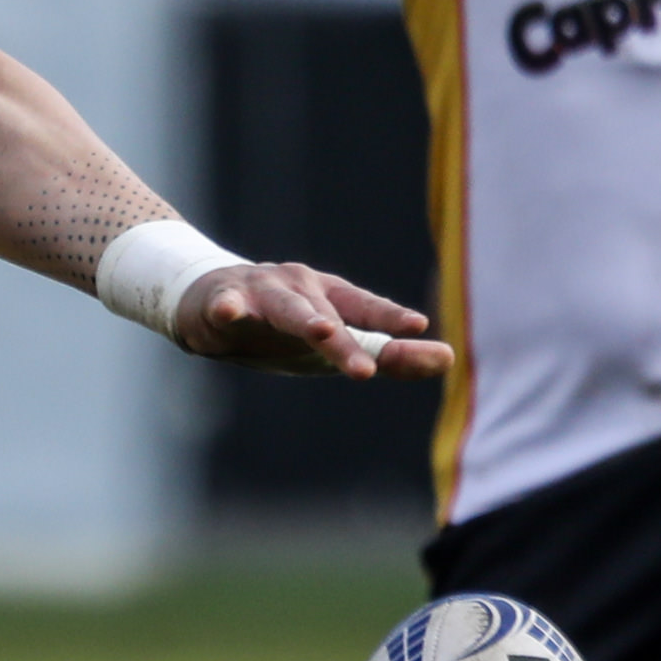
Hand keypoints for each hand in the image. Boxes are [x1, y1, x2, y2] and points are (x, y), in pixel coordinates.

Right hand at [174, 260, 456, 381]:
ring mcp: (261, 291)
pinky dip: (228, 308)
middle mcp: (301, 288)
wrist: (210, 304)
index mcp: (331, 297)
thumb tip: (450, 359)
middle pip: (327, 317)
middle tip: (366, 372)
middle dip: (345, 343)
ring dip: (302, 318)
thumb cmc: (285, 328)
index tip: (418, 327)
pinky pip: (226, 305)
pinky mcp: (222, 300)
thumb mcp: (338, 343)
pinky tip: (228, 312)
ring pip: (285, 309)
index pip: (365, 308)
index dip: (389, 318)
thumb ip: (392, 355)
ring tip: (319, 332)